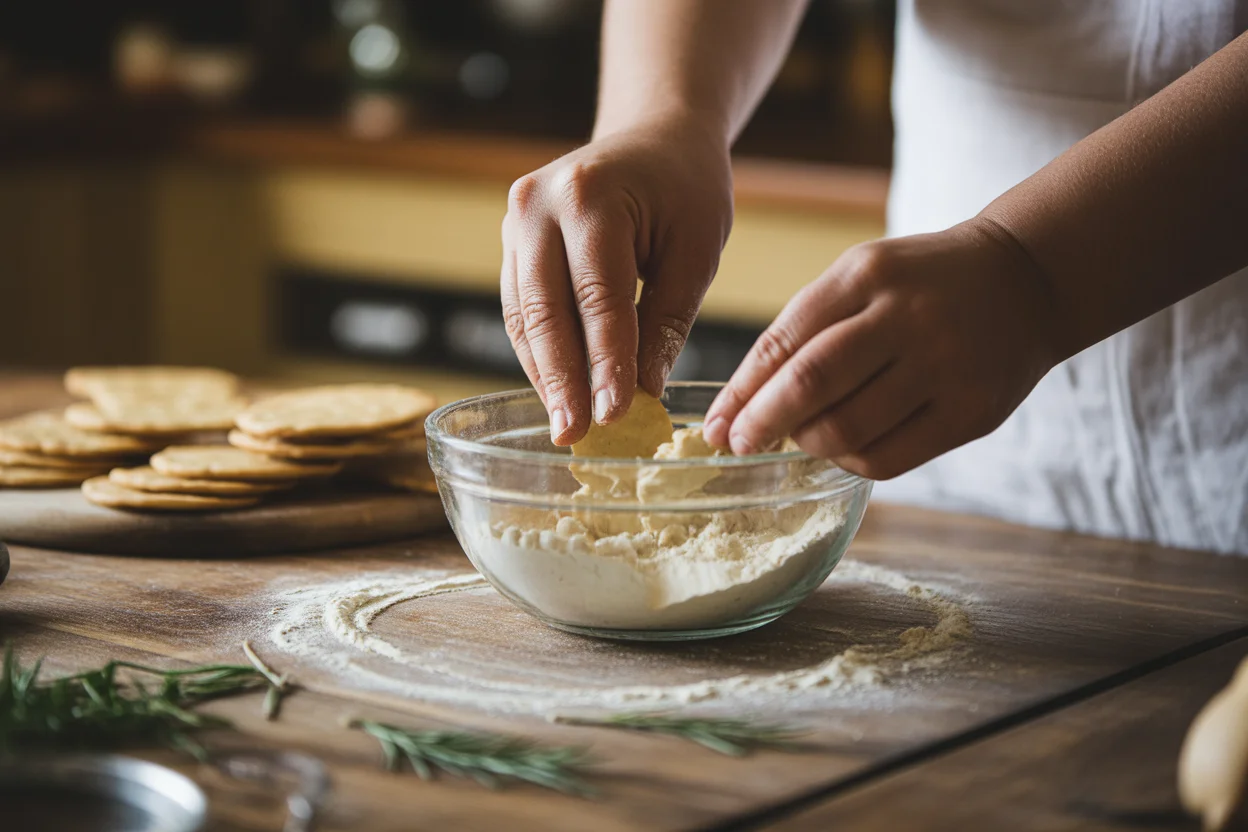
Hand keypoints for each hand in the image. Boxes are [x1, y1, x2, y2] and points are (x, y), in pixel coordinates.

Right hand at [501, 116, 733, 443]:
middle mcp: (538, 205)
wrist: (654, 135)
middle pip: (545, 311)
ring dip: (544, 374)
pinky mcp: (512, 240)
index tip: (615, 416)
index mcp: (591, 197)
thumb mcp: (695, 251)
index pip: (598, 298)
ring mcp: (516, 220)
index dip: (604, 363)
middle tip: (575, 434)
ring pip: (523, 315)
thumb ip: (666, 321)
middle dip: (563, 380)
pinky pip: (519, 308)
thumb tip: (642, 392)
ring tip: (566, 425)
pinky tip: (558, 390)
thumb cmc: (685, 189)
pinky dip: (538, 352)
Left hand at [702, 219, 1061, 479]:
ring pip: (847, 430)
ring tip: (800, 436)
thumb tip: (744, 403)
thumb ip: (806, 327)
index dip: (741, 392)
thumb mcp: (863, 274)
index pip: (785, 341)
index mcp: (868, 274)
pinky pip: (887, 458)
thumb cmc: (921, 283)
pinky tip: (843, 447)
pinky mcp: (970, 413)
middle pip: (812, 385)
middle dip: (763, 423)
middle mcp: (907, 317)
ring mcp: (944, 367)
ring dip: (807, 443)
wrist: (1026, 281)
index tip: (716, 426)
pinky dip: (849, 461)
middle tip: (739, 444)